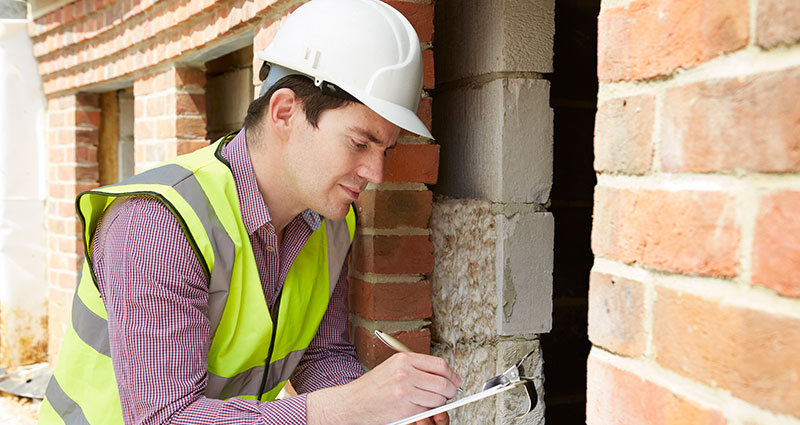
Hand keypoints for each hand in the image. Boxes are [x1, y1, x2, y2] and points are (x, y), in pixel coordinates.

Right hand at [307, 352, 461, 424]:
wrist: (351, 403)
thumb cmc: (372, 387)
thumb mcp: (393, 367)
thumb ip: (417, 368)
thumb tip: (444, 375)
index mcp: (403, 360)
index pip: (439, 364)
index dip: (451, 374)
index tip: (454, 380)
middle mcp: (405, 373)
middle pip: (443, 382)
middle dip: (450, 390)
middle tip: (450, 394)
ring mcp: (404, 392)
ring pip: (438, 399)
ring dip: (439, 403)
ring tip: (429, 401)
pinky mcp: (404, 409)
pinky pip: (426, 411)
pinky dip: (426, 412)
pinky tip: (417, 408)